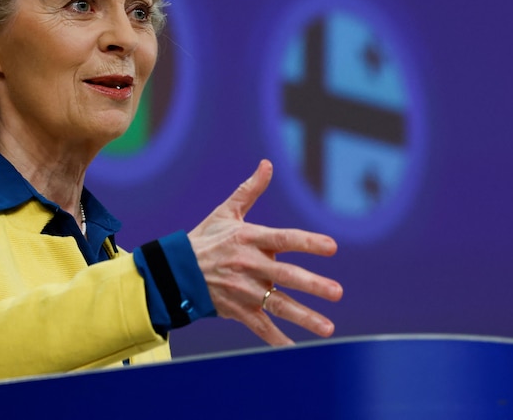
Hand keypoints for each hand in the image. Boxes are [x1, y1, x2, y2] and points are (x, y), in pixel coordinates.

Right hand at [188, 160, 342, 345]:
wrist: (175, 271)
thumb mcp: (226, 212)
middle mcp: (249, 265)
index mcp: (249, 239)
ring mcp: (244, 290)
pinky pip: (260, 327)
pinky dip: (276, 339)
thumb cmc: (205, 239)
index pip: (284, 239)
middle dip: (312, 285)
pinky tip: (295, 348)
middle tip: (336, 292)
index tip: (331, 246)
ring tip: (328, 328)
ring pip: (278, 305)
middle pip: (285, 276)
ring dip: (304, 317)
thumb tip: (267, 164)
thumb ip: (250, 190)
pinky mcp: (238, 310)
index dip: (307, 242)